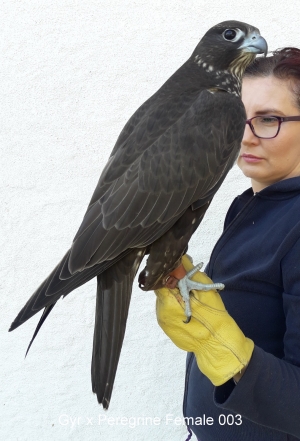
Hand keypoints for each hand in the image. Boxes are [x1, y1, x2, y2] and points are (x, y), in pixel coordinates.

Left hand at [155, 255, 253, 385]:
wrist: (217, 347)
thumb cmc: (213, 318)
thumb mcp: (205, 291)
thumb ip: (191, 272)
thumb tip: (182, 257)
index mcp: (169, 303)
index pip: (159, 281)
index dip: (168, 273)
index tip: (177, 269)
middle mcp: (162, 313)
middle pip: (161, 291)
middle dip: (172, 283)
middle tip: (187, 281)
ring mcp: (164, 322)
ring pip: (165, 300)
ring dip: (174, 295)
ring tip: (189, 296)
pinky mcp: (168, 328)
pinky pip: (168, 310)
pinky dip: (176, 305)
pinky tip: (188, 307)